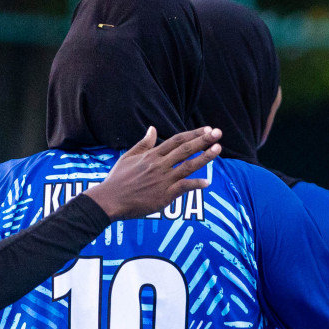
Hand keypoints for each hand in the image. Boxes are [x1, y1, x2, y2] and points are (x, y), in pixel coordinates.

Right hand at [85, 127, 222, 220]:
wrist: (109, 200)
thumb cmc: (118, 179)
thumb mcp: (128, 157)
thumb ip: (143, 144)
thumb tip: (152, 128)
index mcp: (152, 155)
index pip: (176, 140)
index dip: (193, 134)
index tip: (208, 129)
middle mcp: (159, 165)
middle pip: (185, 149)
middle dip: (203, 140)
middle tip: (218, 133)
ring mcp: (163, 180)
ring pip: (188, 166)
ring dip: (204, 157)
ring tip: (218, 149)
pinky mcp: (164, 195)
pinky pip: (183, 187)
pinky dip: (195, 184)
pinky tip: (207, 182)